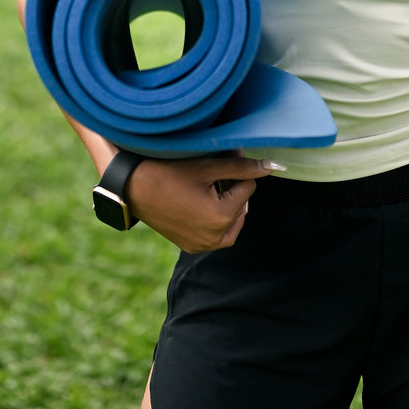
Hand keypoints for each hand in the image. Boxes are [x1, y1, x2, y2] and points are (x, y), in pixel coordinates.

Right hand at [125, 155, 282, 252]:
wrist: (133, 188)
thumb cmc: (170, 171)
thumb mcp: (208, 166)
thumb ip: (243, 167)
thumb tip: (276, 167)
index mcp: (221, 217)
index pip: (248, 186)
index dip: (235, 169)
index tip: (216, 162)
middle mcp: (215, 238)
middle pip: (242, 205)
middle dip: (232, 188)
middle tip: (209, 176)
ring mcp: (203, 246)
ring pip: (232, 221)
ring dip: (227, 204)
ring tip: (205, 189)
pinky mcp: (192, 247)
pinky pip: (217, 233)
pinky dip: (215, 218)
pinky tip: (199, 202)